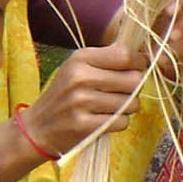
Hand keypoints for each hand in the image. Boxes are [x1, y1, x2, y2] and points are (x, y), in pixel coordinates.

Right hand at [18, 44, 146, 155]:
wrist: (37, 127)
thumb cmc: (66, 95)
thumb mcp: (78, 68)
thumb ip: (108, 59)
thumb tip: (144, 55)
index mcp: (80, 58)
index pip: (125, 55)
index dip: (139, 63)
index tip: (137, 68)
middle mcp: (80, 77)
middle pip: (134, 79)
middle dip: (135, 88)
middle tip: (122, 92)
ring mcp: (80, 101)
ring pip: (131, 102)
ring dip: (127, 107)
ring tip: (110, 107)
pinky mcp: (83, 124)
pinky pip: (122, 121)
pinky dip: (119, 123)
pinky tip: (104, 120)